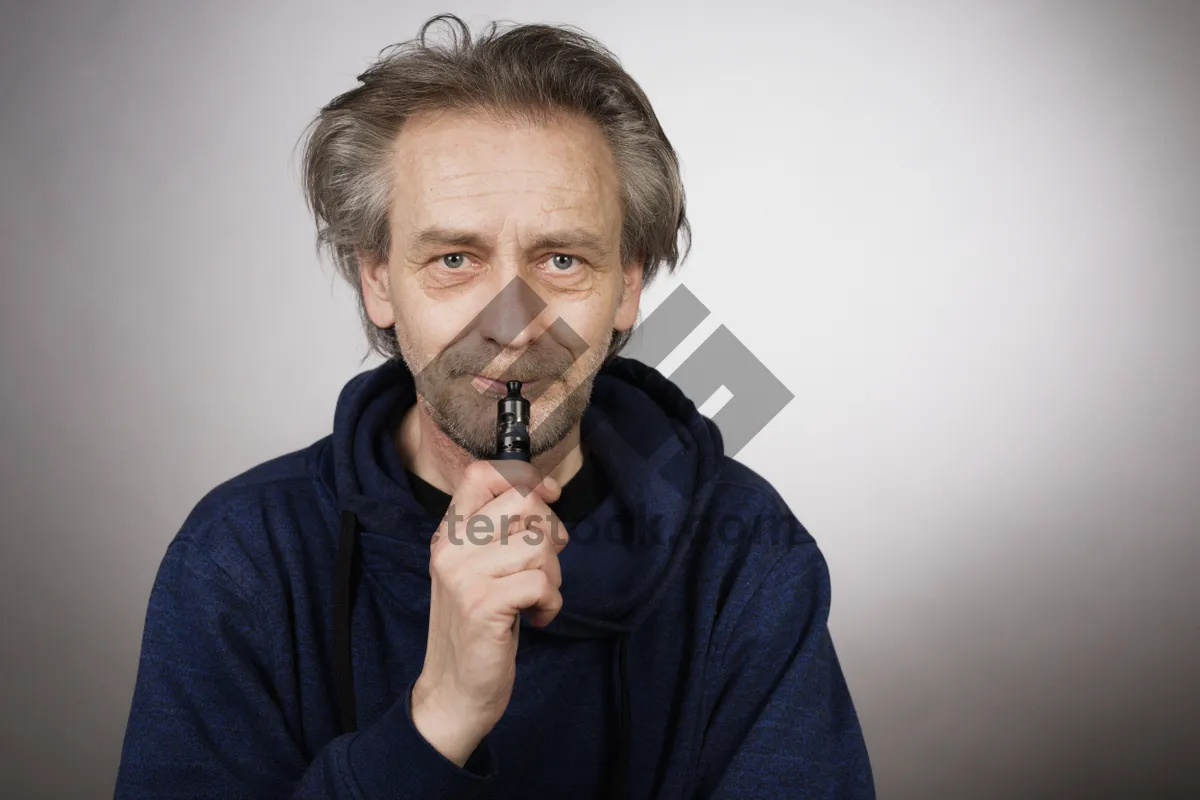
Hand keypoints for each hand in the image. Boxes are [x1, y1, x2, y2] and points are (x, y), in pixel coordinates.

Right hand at [411, 459, 569, 765]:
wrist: (453, 691)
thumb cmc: (477, 628)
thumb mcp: (479, 570)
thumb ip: (501, 532)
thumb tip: (545, 494)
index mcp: (449, 534)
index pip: (482, 474)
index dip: (525, 477)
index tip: (548, 498)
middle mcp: (451, 548)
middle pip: (524, 501)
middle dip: (551, 532)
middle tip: (545, 565)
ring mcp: (464, 575)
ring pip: (538, 543)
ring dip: (553, 574)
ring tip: (536, 598)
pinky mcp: (482, 605)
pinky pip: (540, 581)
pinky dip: (551, 602)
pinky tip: (536, 618)